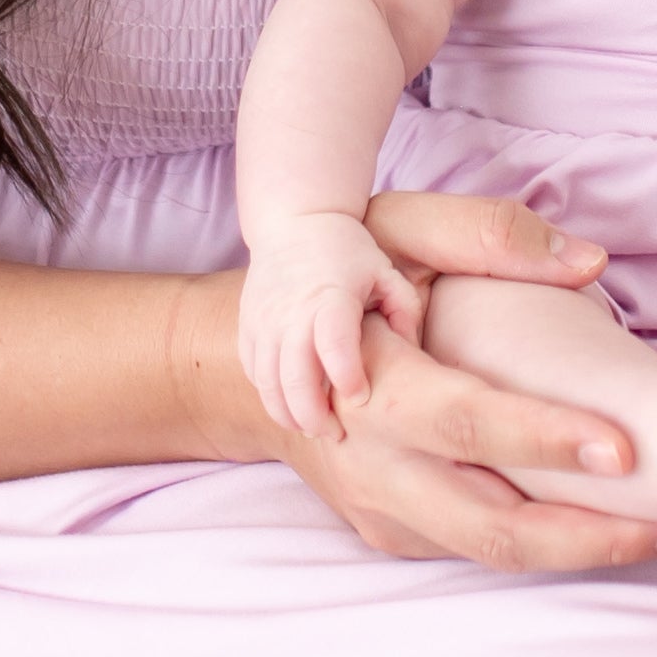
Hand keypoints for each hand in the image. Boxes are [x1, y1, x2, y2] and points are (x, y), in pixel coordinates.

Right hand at [228, 191, 656, 574]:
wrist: (244, 362)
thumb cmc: (337, 277)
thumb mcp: (397, 226)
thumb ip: (488, 235)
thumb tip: (590, 261)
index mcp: (375, 388)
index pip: (468, 423)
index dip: (545, 438)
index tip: (625, 444)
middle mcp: (376, 464)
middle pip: (491, 525)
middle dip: (593, 533)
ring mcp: (384, 508)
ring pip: (492, 553)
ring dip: (586, 551)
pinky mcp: (393, 531)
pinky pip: (477, 549)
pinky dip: (548, 545)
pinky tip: (613, 527)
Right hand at [237, 211, 423, 439]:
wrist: (294, 222)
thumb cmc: (347, 251)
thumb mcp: (385, 271)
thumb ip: (405, 310)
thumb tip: (409, 353)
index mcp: (330, 296)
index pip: (334, 344)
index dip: (347, 377)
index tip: (361, 397)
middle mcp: (291, 312)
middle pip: (293, 378)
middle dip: (313, 415)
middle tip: (336, 434)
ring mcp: (263, 320)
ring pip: (267, 384)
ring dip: (288, 413)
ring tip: (313, 427)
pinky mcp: (247, 326)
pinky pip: (253, 372)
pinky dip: (270, 396)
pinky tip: (291, 405)